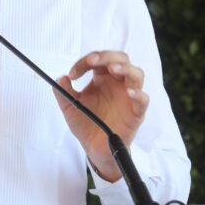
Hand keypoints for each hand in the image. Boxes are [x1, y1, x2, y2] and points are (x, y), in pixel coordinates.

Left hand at [53, 51, 148, 182]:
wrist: (94, 148)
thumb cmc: (86, 123)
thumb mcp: (70, 107)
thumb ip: (63, 92)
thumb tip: (60, 78)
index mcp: (102, 78)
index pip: (98, 60)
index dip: (85, 62)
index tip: (72, 74)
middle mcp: (117, 83)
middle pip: (120, 59)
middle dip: (107, 56)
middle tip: (93, 61)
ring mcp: (128, 96)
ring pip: (136, 74)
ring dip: (125, 68)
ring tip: (113, 69)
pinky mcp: (136, 112)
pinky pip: (143, 99)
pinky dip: (138, 94)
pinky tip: (129, 92)